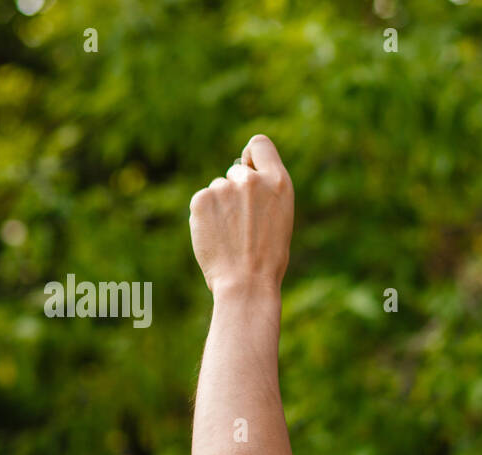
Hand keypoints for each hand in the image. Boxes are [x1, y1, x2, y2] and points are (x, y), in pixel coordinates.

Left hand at [189, 134, 294, 293]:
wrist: (246, 283)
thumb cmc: (268, 258)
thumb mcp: (280, 217)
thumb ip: (265, 191)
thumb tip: (240, 172)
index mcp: (279, 183)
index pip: (260, 145)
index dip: (252, 156)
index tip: (248, 167)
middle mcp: (252, 179)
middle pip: (236, 170)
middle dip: (236, 191)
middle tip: (243, 224)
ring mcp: (225, 187)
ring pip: (218, 189)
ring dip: (221, 207)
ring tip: (231, 236)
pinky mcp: (202, 199)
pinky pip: (202, 201)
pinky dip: (206, 217)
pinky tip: (217, 236)